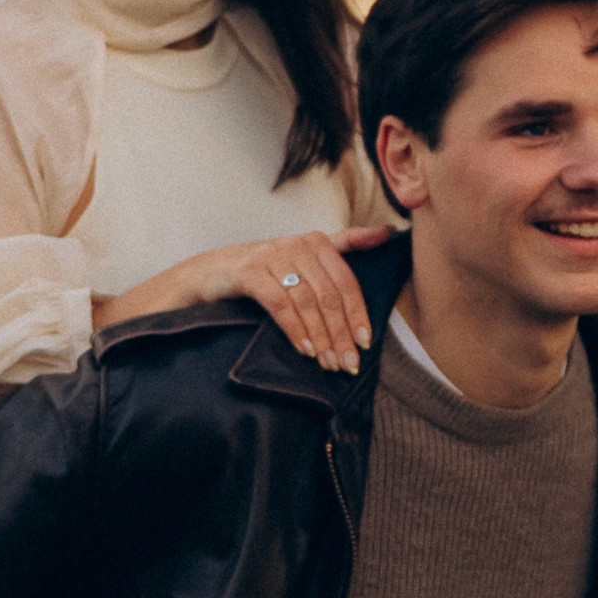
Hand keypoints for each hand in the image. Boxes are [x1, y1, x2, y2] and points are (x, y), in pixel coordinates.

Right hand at [95, 229, 371, 369]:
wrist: (211, 274)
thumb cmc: (266, 271)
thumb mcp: (304, 257)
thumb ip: (344, 244)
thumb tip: (387, 234)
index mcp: (316, 241)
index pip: (346, 281)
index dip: (358, 314)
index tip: (365, 343)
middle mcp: (296, 243)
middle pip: (329, 295)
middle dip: (340, 334)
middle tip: (347, 364)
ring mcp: (272, 256)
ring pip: (307, 302)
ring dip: (321, 337)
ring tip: (327, 363)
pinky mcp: (249, 272)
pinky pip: (280, 304)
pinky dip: (295, 330)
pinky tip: (304, 350)